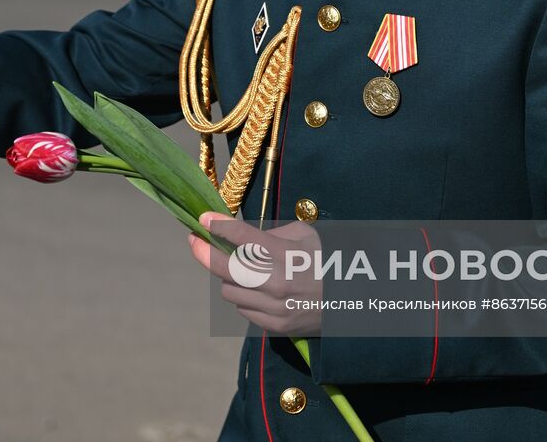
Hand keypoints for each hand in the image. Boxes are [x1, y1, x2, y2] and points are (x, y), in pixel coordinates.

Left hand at [189, 211, 323, 335]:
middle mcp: (274, 283)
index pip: (241, 237)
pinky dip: (244, 296)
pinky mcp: (273, 327)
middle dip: (204, 252)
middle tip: (194, 241)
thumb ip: (270, 235)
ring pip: (229, 290)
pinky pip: (243, 308)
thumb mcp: (305, 236)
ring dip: (230, 277)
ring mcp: (273, 308)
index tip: (203, 219)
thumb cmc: (328, 261)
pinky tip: (257, 289)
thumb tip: (240, 236)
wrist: (352, 303)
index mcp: (284, 256)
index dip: (218, 226)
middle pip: (224, 268)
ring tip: (241, 269)